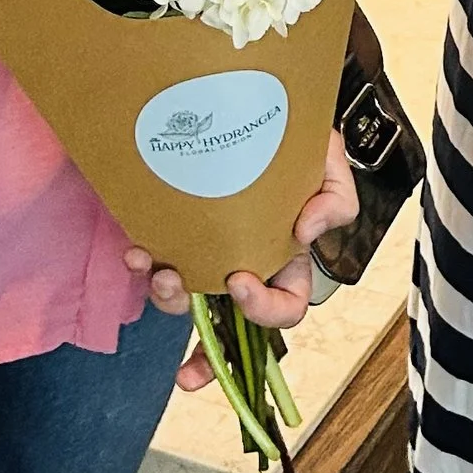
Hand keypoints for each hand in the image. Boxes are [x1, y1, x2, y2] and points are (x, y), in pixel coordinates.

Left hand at [131, 124, 359, 389]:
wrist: (253, 103)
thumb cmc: (297, 140)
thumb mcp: (331, 165)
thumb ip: (335, 202)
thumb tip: (304, 235)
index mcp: (287, 260)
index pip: (287, 308)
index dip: (265, 311)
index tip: (240, 283)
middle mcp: (246, 266)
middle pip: (230, 328)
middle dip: (207, 355)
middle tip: (187, 369)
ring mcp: (208, 253)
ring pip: (187, 299)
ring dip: (170, 300)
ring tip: (159, 276)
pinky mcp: (176, 233)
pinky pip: (157, 261)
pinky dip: (144, 264)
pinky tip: (137, 250)